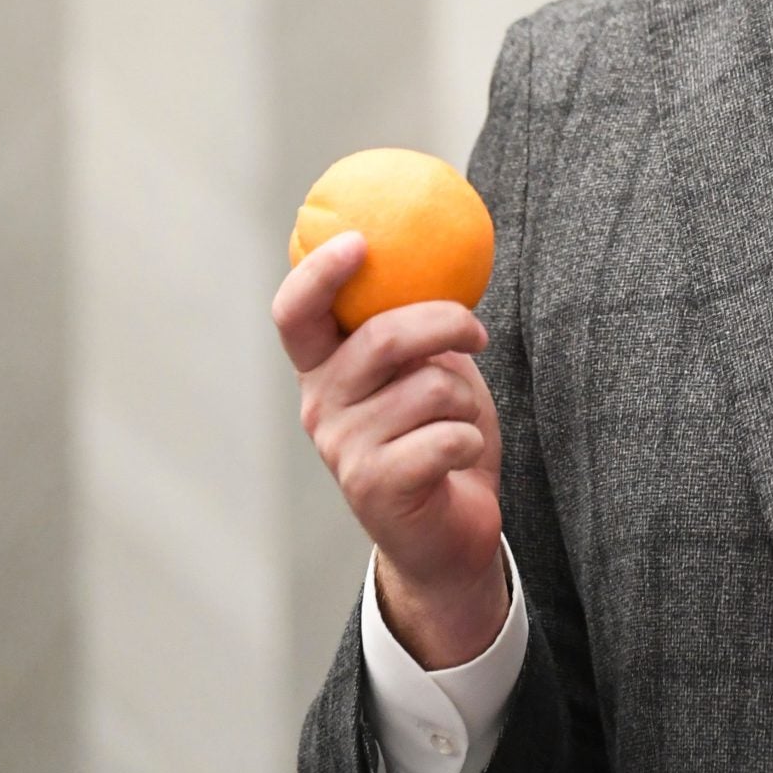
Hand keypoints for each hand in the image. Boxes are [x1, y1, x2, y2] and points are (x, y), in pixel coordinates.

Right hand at [273, 233, 508, 665]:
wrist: (450, 532)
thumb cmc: (439, 435)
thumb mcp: (425, 369)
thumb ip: (415, 324)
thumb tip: (439, 250)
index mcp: (324, 370)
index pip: (295, 313)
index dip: (319, 272)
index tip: (360, 240)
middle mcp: (320, 407)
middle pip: (379, 338)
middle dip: (445, 324)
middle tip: (476, 334)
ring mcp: (342, 450)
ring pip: (427, 387)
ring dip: (465, 398)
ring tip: (459, 420)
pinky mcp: (375, 488)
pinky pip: (445, 436)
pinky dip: (469, 440)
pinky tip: (458, 457)